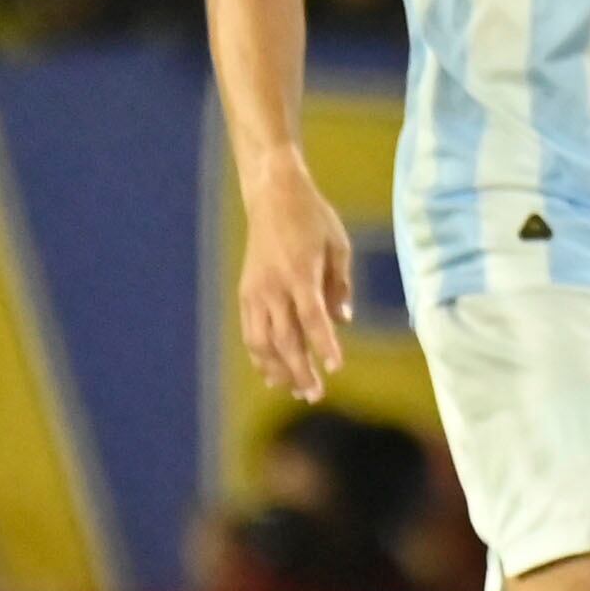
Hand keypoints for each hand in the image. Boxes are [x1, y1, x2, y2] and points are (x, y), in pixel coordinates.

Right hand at [236, 167, 353, 402]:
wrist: (273, 195)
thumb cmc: (312, 218)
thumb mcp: (338, 245)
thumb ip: (340, 284)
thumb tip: (343, 320)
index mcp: (300, 273)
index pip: (312, 318)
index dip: (323, 345)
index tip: (335, 368)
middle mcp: (273, 286)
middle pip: (285, 338)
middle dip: (300, 370)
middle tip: (315, 395)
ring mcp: (255, 291)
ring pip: (262, 342)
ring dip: (278, 370)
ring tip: (295, 390)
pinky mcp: (246, 293)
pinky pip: (250, 332)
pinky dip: (260, 356)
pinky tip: (271, 373)